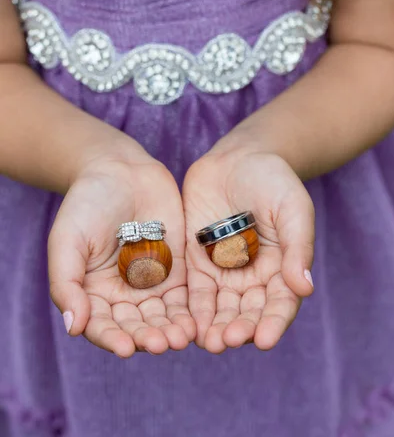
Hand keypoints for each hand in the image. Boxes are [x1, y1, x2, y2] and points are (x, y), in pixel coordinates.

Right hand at [48, 143, 194, 357]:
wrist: (120, 170)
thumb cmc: (85, 204)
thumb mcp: (67, 241)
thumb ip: (67, 284)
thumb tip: (73, 328)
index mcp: (93, 294)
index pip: (102, 326)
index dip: (113, 339)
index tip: (126, 348)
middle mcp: (123, 295)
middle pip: (137, 325)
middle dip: (149, 337)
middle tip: (162, 344)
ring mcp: (153, 283)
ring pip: (164, 315)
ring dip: (173, 329)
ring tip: (183, 337)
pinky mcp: (178, 269)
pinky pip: (187, 295)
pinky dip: (193, 309)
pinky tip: (200, 318)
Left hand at [183, 149, 314, 352]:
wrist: (239, 158)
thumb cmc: (273, 180)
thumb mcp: (292, 208)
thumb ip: (297, 246)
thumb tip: (305, 288)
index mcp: (282, 269)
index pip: (279, 304)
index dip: (272, 323)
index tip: (264, 340)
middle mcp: (254, 277)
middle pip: (247, 312)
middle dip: (238, 328)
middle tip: (227, 341)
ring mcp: (224, 271)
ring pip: (220, 308)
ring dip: (213, 326)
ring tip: (207, 342)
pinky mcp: (198, 262)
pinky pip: (194, 290)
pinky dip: (191, 308)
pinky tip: (186, 324)